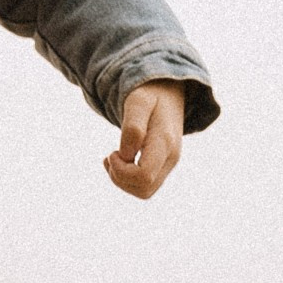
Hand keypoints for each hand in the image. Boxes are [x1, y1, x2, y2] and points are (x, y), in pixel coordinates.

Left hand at [108, 81, 184, 200]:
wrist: (168, 91)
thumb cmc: (150, 94)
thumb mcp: (137, 102)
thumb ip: (132, 127)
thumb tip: (126, 155)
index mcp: (165, 142)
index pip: (144, 176)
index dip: (122, 171)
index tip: (113, 152)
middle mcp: (171, 158)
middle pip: (144, 189)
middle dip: (120, 178)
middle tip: (110, 156)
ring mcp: (169, 164)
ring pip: (144, 191)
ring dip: (122, 181)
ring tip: (112, 158)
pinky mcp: (163, 165)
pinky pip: (145, 185)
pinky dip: (127, 179)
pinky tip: (118, 160)